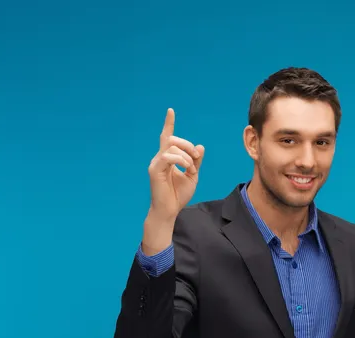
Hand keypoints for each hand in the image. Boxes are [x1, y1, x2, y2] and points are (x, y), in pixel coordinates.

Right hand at [147, 108, 204, 222]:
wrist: (170, 210)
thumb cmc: (179, 195)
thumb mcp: (192, 176)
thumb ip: (196, 161)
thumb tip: (200, 147)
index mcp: (168, 158)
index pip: (167, 138)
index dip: (169, 124)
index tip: (170, 111)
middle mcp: (160, 158)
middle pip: (172, 139)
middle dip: (187, 145)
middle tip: (196, 157)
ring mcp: (156, 163)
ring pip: (171, 147)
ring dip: (186, 156)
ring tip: (191, 168)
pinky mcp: (155, 170)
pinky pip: (168, 156)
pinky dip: (181, 160)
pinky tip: (187, 168)